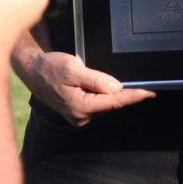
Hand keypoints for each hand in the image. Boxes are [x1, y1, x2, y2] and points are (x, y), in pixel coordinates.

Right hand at [23, 50, 155, 126]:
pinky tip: (92, 79)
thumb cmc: (50, 68)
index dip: (134, 96)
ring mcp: (78, 114)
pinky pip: (96, 99)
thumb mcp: (73, 68)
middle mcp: (80, 115)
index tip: (150, 92)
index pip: (114, 102)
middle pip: (110, 101)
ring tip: (90, 72)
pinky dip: (99, 90)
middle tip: (122, 75)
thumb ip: (96, 79)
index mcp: (80, 107)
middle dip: (120, 89)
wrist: (33, 70)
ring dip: (107, 88)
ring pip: (103, 100)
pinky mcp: (77, 109)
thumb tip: (117, 87)